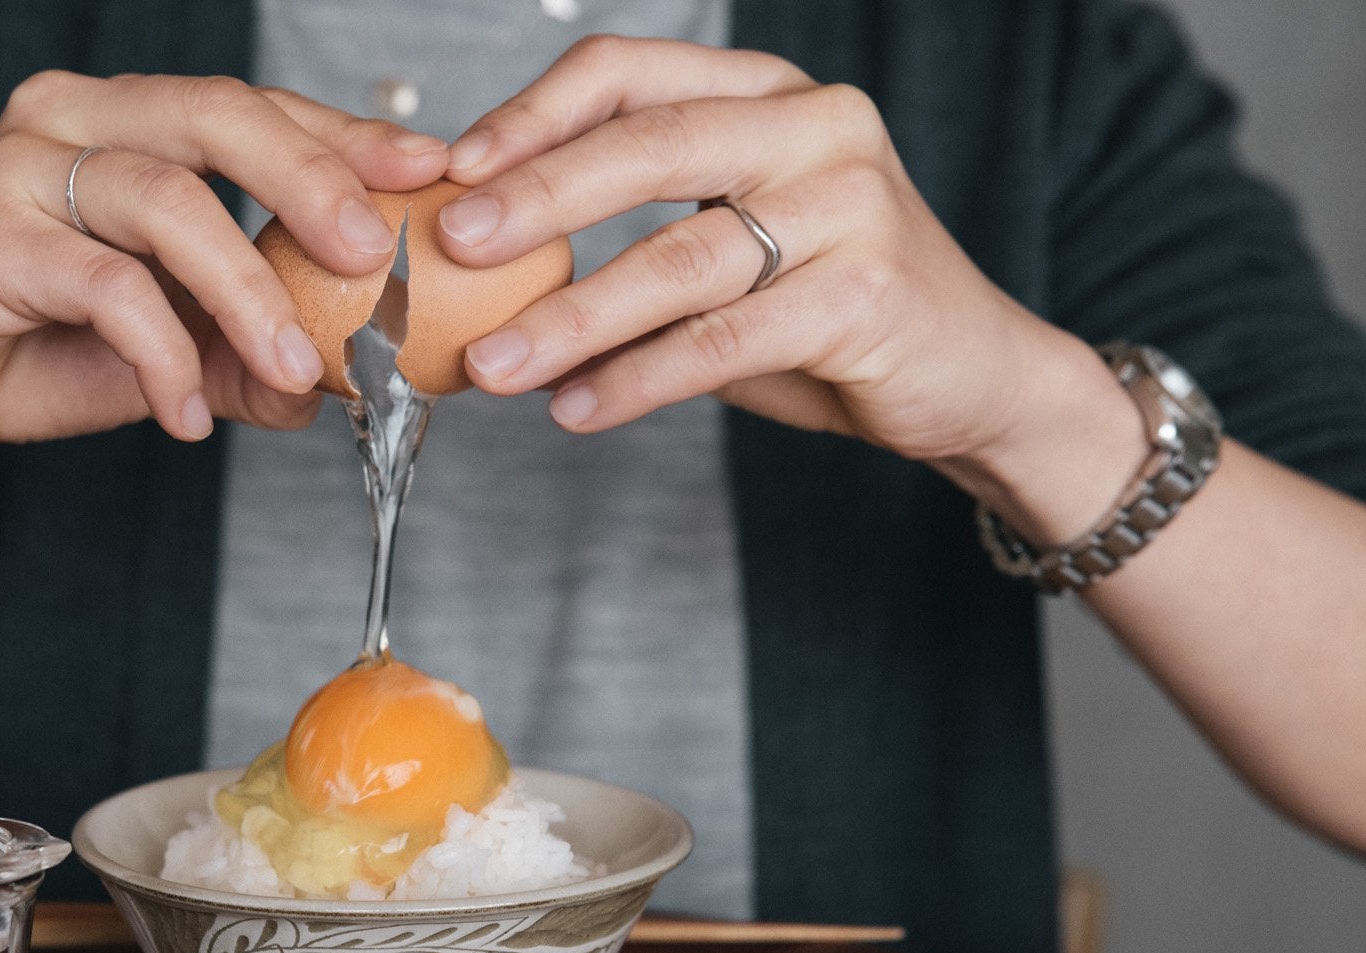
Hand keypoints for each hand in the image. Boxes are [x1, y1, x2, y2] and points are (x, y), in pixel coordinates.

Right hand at [0, 73, 447, 455]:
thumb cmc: (17, 346)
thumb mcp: (158, 354)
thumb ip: (239, 356)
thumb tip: (329, 386)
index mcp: (125, 123)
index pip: (253, 112)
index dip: (344, 138)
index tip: (427, 170)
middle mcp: (74, 119)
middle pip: (220, 117)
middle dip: (313, 181)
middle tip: (371, 254)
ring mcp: (24, 165)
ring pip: (170, 201)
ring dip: (247, 292)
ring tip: (292, 366)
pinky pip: (107, 284)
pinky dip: (163, 352)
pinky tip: (184, 413)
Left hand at [440, 38, 1143, 538]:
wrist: (970, 375)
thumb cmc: (828, 308)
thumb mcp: (729, 250)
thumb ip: (634, 241)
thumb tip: (485, 274)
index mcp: (768, 95)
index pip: (632, 73)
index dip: (535, 115)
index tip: (454, 169)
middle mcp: (816, 128)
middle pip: (652, 144)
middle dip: (541, 196)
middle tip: (457, 243)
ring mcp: (851, 205)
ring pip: (682, 255)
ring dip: (574, 316)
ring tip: (496, 366)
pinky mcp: (868, 294)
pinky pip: (725, 339)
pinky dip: (640, 380)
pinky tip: (577, 408)